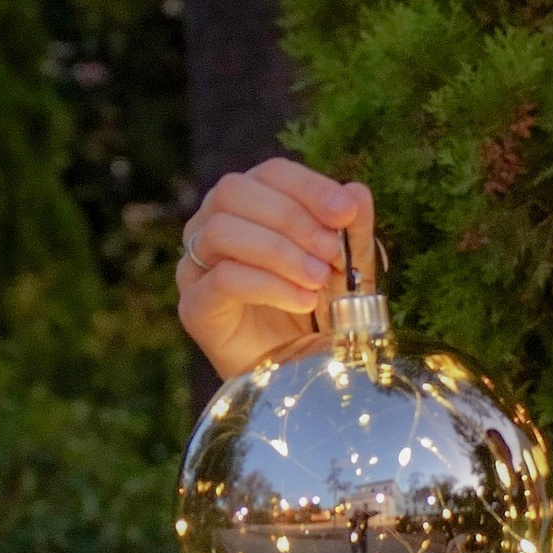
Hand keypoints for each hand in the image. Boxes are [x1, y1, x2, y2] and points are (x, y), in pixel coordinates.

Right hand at [176, 159, 375, 379]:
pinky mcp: (195, 308)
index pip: (269, 173)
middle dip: (291, 217)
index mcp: (250, 206)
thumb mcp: (348, 269)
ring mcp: (197, 267)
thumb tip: (357, 192)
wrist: (303, 378)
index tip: (346, 211)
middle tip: (331, 252)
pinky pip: (222, 280)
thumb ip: (352, 232)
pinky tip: (303, 300)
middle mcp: (212, 227)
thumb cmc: (321, 314)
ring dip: (278, 251)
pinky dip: (269, 285)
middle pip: (234, 191)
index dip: (308, 186)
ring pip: (221, 231)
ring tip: (318, 279)